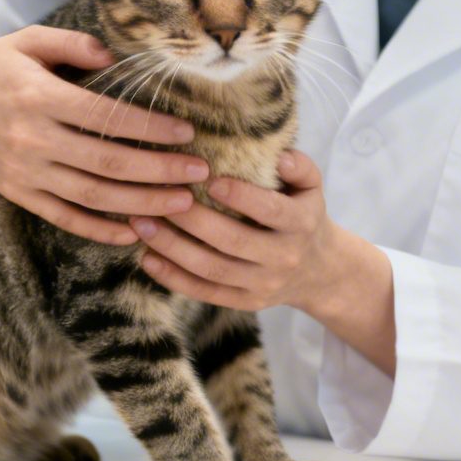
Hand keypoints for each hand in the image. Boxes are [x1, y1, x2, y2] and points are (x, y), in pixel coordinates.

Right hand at [0, 26, 210, 245]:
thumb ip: (73, 44)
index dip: (149, 128)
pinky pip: (64, 217)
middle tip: (200, 173)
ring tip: (181, 204)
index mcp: (39, 97)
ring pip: (91, 196)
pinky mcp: (18, 193)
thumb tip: (116, 58)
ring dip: (140, 203)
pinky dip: (99, 230)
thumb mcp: (27, 40)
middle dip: (158, 171)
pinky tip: (134, 233)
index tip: (187, 133)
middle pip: (106, 163)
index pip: (105, 118)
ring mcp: (24, 171)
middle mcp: (32, 138)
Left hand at [129, 149, 336, 311]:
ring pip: (212, 269)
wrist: (319, 271)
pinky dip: (173, 278)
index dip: (241, 196)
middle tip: (159, 198)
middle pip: (233, 241)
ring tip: (141, 225)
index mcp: (300, 224)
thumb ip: (300, 167)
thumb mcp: (312, 188)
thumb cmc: (303, 215)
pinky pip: (205, 292)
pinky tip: (147, 258)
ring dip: (173, 248)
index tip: (209, 178)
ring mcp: (263, 285)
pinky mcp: (245, 303)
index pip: (271, 211)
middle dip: (192, 220)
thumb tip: (280, 157)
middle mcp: (283, 258)